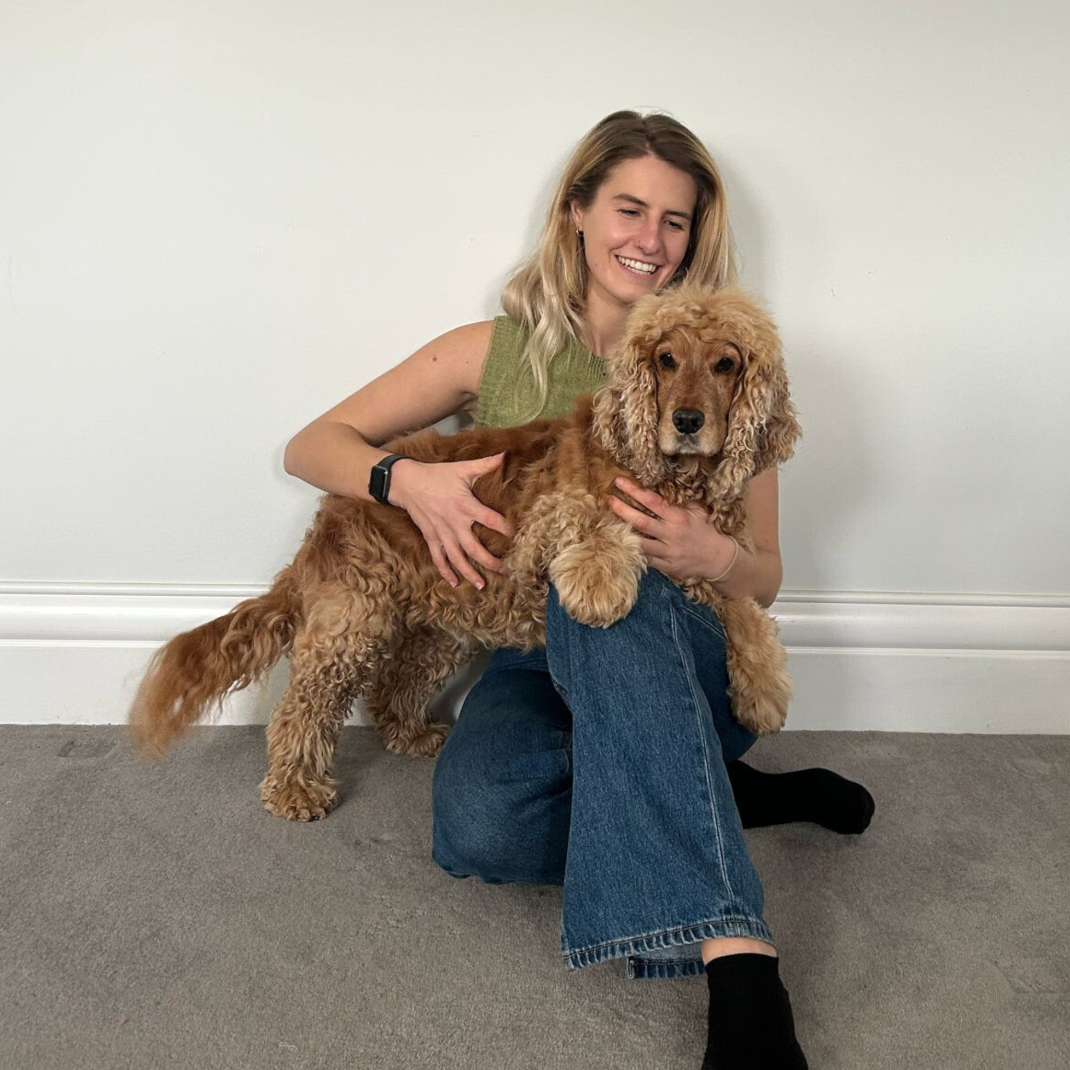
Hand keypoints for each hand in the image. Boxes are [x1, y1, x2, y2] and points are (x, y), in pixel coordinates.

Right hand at [389, 453, 512, 588]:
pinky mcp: (431, 537)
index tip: (516, 537)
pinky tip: (454, 583)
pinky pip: (438, 558)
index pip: (489, 519)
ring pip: (456, 558)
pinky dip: (445, 572)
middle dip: (490, 561)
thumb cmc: (437, 475)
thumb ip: (485, 464)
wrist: (407, 483)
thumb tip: (505, 454)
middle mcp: (454, 523)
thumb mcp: (462, 468)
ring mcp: (441, 533)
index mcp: (465, 505)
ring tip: (482, 585)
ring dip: (469, 573)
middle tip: (505, 572)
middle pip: (474, 548)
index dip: (504, 528)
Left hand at [608, 476, 735, 580]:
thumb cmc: (705, 529)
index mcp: (678, 517)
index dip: (633, 490)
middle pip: (640, 521)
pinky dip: (633, 552)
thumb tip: (659, 485)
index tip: (619, 481)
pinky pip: (645, 560)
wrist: (717, 558)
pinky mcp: (666, 566)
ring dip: (622, 533)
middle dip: (621, 509)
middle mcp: (671, 534)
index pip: (651, 500)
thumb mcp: (696, 510)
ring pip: (639, 543)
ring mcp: (668, 552)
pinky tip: (619, 544)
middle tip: (608, 499)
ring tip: (607, 523)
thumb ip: (678, 500)